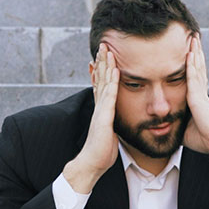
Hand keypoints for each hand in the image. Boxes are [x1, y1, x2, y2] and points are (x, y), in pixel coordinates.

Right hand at [63, 43, 119, 192]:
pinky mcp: (103, 117)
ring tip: (107, 49)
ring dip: (105, 65)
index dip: (103, 69)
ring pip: (103, 82)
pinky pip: (108, 96)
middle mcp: (99, 106)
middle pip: (100, 78)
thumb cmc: (102, 152)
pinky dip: (111, 81)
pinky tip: (115, 70)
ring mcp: (100, 110)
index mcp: (102, 109)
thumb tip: (116, 122)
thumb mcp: (110, 133)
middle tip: (104, 44)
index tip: (106, 56)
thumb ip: (112, 123)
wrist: (92, 163)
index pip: (102, 84)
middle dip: (102, 61)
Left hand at [183, 34, 208, 170]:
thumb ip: (177, 123)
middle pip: (198, 67)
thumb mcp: (186, 129)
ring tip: (193, 37)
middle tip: (193, 37)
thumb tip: (166, 125)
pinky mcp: (199, 98)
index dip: (193, 63)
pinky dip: (192, 65)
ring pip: (198, 68)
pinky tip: (190, 53)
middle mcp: (201, 93)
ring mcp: (200, 94)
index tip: (190, 51)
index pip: (194, 76)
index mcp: (198, 99)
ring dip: (195, 52)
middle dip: (195, 52)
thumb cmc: (205, 140)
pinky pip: (194, 78)